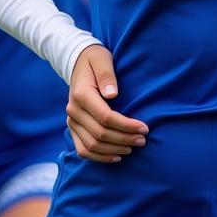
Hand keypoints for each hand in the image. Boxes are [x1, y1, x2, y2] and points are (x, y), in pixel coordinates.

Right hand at [67, 45, 148, 162]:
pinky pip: (83, 149)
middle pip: (100, 134)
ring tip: (133, 147)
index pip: (106, 117)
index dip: (126, 125)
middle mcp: (73, 111)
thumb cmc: (95, 60)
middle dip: (124, 139)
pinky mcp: (73, 128)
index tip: (145, 127)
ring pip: (91, 146)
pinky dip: (99, 157)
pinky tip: (116, 157)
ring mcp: (71, 121)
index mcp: (82, 95)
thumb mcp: (103, 59)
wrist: (77, 62)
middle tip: (143, 139)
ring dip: (114, 150)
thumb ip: (107, 75)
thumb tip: (112, 94)